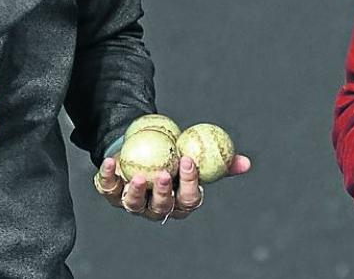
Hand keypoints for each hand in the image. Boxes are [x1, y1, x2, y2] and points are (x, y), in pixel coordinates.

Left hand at [93, 153, 251, 221]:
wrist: (142, 145)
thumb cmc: (175, 152)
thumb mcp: (195, 154)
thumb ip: (219, 160)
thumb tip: (245, 163)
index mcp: (180, 201)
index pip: (189, 199)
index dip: (190, 183)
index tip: (188, 160)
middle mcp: (156, 208)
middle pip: (162, 207)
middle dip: (163, 193)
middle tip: (165, 173)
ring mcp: (133, 204)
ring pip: (134, 205)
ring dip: (135, 192)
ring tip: (139, 176)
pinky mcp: (112, 194)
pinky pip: (108, 188)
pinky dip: (108, 176)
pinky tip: (111, 160)